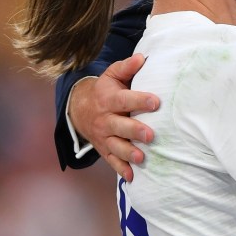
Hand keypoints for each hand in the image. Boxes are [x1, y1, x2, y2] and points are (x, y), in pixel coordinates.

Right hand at [68, 54, 157, 181]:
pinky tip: (132, 177)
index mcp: (108, 100)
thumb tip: (143, 58)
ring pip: (116, 146)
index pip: (124, 100)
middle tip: (150, 135)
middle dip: (134, 131)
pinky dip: (121, 169)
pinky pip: (111, 160)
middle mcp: (105, 120)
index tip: (156, 102)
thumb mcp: (111, 75)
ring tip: (142, 158)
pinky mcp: (104, 149)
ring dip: (128, 153)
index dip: (139, 100)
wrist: (79, 109)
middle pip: (119, 127)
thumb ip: (127, 67)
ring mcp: (104, 136)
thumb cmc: (104, 90)